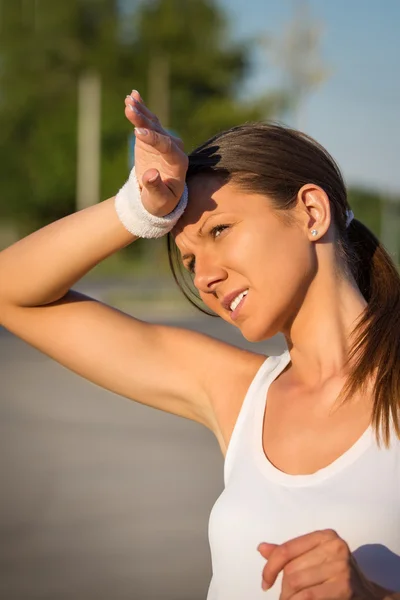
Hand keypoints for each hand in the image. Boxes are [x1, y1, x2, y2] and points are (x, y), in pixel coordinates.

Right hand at [124, 90, 188, 216]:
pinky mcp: (153, 137)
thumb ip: (156, 188)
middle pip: (159, 131)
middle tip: (130, 109)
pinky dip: (141, 109)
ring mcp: (164, 140)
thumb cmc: (161, 202)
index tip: (138, 133)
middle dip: (144, 120)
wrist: (160, 197)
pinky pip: (148, 121)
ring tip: (128, 100)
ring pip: (152, 123)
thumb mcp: (159, 200)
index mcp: (179, 163)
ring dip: (141, 111)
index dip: (153, 138)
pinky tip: (132, 95)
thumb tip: (151, 175)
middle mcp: (174, 148)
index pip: (167, 146)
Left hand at [258, 530, 383, 599]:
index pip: (287, 549)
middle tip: (284, 597)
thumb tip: (261, 548)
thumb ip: (290, 553)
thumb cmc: (336, 574)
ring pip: (297, 583)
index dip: (270, 567)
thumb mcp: (315, 557)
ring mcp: (341, 566)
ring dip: (289, 597)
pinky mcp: (344, 586)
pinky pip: (309, 596)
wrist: (368, 594)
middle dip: (283, 587)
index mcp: (325, 535)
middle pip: (291, 569)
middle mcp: (334, 546)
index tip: (265, 582)